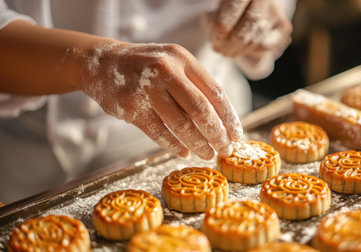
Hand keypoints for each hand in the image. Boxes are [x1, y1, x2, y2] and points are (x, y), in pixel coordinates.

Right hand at [77, 43, 242, 159]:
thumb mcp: (172, 63)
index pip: (215, 91)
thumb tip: (222, 120)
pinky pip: (158, 132)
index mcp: (182, 59)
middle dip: (217, 134)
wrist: (101, 63)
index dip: (229, 117)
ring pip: (180, 123)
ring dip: (198, 143)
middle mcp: (166, 70)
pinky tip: (184, 152)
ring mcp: (146, 88)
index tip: (237, 135)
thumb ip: (195, 84)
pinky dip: (173, 145)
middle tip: (226, 150)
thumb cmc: (145, 67)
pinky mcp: (130, 107)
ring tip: (208, 154)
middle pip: (201, 109)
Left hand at [203, 0, 291, 75]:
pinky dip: (250, 52)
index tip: (214, 41)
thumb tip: (214, 34)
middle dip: (229, 44)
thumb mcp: (220, 9)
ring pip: (255, 40)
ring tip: (226, 52)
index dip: (221, 29)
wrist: (253, 8)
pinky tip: (241, 49)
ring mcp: (276, 13)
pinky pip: (264, 47)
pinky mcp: (284, 27)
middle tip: (219, 51)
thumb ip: (214, 19)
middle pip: (246, 28)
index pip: (234, 9)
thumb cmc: (232, 8)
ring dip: (237, 50)